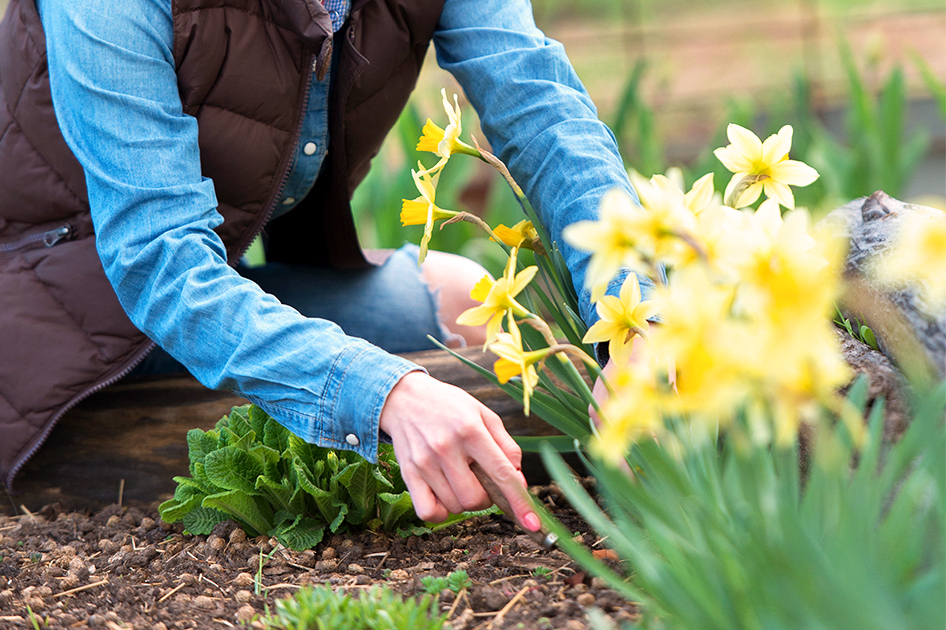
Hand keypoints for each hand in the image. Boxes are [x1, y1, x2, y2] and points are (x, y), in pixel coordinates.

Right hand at [379, 371, 540, 530]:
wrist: (404, 397)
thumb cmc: (450, 407)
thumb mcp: (483, 414)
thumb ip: (506, 446)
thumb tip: (520, 481)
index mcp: (471, 430)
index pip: (501, 473)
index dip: (519, 501)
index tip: (532, 523)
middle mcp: (447, 447)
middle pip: (476, 499)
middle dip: (485, 499)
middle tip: (479, 480)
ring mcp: (425, 462)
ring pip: (455, 506)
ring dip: (463, 501)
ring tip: (458, 477)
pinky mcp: (408, 473)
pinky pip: (428, 512)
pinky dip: (441, 512)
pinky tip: (443, 495)